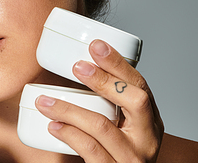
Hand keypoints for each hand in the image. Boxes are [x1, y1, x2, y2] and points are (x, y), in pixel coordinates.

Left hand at [35, 40, 163, 161]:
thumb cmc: (116, 154)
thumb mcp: (122, 129)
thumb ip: (109, 105)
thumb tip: (79, 68)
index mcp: (151, 121)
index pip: (140, 86)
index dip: (118, 63)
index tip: (96, 45)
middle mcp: (148, 139)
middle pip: (134, 101)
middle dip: (104, 79)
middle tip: (77, 66)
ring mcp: (132, 159)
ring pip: (102, 125)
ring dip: (70, 109)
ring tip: (46, 100)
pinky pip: (90, 149)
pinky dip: (69, 134)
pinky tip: (53, 126)